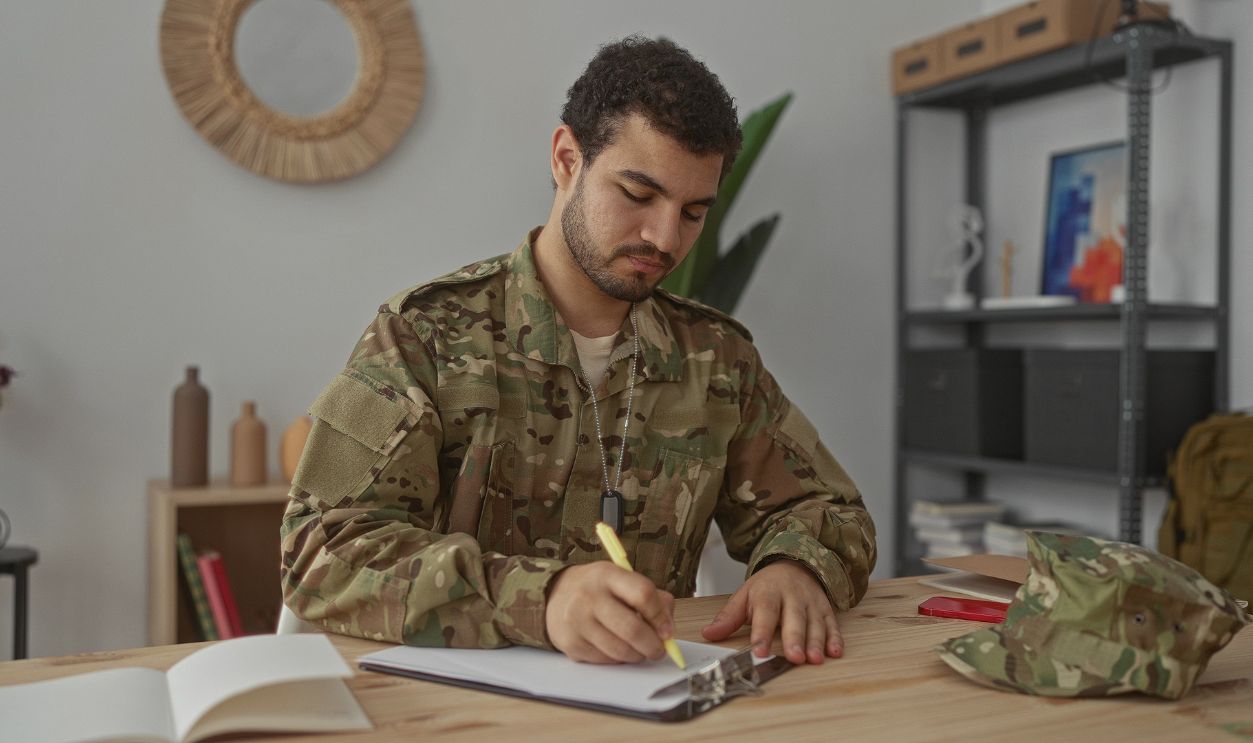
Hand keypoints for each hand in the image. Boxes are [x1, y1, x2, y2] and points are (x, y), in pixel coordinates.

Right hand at [545, 562, 675, 663]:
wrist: (556, 595)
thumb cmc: (599, 589)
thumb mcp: (622, 580)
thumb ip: (652, 598)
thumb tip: (668, 629)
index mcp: (608, 575)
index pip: (643, 594)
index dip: (660, 616)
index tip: (667, 631)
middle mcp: (589, 596)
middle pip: (633, 629)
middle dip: (653, 646)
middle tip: (658, 650)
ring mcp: (577, 621)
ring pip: (620, 651)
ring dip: (636, 656)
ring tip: (638, 649)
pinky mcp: (570, 644)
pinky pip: (605, 660)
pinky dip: (617, 660)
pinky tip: (616, 648)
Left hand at [701, 560, 841, 664]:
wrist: (794, 564)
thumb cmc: (766, 587)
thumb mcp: (744, 596)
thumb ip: (728, 618)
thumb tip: (708, 634)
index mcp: (768, 593)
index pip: (764, 614)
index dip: (762, 633)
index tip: (759, 651)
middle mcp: (792, 597)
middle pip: (793, 619)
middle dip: (794, 639)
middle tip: (794, 658)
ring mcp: (810, 603)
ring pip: (814, 624)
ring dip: (816, 642)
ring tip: (814, 659)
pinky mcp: (825, 609)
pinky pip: (831, 624)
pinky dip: (835, 638)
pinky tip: (835, 652)